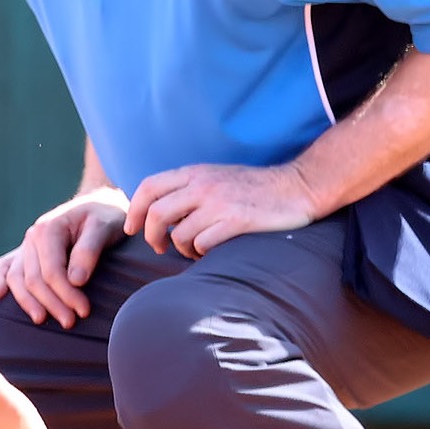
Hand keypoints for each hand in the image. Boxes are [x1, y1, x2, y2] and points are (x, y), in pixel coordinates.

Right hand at [0, 186, 128, 329]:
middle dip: (51, 303)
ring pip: (17, 279)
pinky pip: (4, 267)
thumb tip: (76, 280)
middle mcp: (32, 237)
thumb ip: (89, 251)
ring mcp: (25, 245)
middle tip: (70, 322)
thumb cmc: (105, 216)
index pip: (51, 271)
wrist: (99, 204)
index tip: (83, 311)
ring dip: (28, 303)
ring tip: (42, 319)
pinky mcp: (24, 252)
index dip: (66, 294)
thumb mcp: (105, 227)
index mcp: (49, 229)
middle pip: (33, 279)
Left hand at [125, 162, 321, 259]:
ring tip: (194, 249)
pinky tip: (210, 251)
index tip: (131, 229)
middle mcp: (203, 185)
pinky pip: (202, 245)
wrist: (298, 187)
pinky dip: (201, 253)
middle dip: (151, 236)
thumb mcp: (215, 178)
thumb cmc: (253, 188)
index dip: (134, 210)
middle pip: (156, 214)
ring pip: (179, 234)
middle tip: (158, 247)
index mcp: (195, 173)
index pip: (149, 187)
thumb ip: (187, 190)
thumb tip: (156, 215)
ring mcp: (220, 203)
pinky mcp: (237, 221)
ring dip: (181, 248)